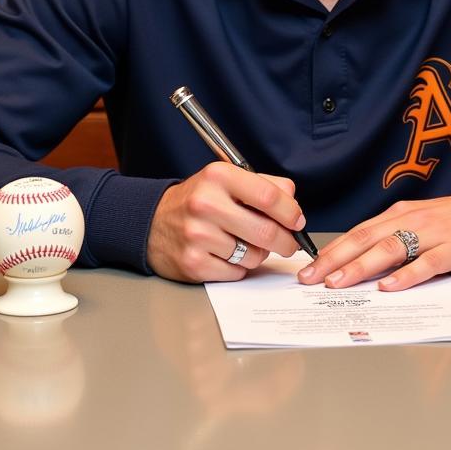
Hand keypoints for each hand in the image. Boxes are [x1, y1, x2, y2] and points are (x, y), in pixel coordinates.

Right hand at [146, 161, 306, 282]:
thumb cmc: (198, 200)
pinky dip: (239, 267)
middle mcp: (206, 204)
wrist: (153, 223)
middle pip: (265, 231)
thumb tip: (293, 204)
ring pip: (253, 255)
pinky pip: (236, 272)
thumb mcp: (227, 180)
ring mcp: (197, 235)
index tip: (297, 221)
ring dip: (258, 254)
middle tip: (289, 243)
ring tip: (245, 243)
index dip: (291, 212)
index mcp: (218, 176)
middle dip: (285, 241)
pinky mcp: (193, 263)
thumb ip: (264, 185)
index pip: (268, 196)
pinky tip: (227, 254)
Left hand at [296, 184, 450, 291]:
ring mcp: (436, 233)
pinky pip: (429, 262)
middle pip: (367, 239)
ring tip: (339, 283)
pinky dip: (407, 275)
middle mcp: (414, 219)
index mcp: (403, 213)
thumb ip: (400, 238)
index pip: (359, 232)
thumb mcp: (427, 223)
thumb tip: (365, 263)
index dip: (331, 250)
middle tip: (309, 279)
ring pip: (391, 248)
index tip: (307, 268)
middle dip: (334, 260)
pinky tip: (390, 287)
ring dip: (361, 266)